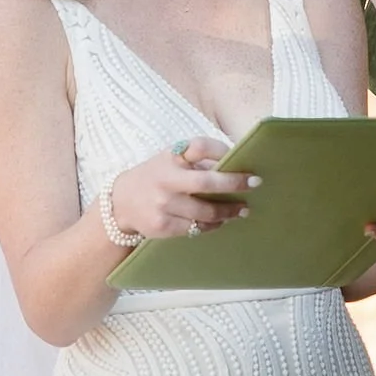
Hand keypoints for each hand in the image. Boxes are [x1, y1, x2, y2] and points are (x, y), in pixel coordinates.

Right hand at [103, 141, 255, 242]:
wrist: (120, 204)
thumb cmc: (155, 178)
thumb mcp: (169, 160)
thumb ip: (197, 161)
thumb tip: (234, 164)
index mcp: (170, 158)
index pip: (199, 147)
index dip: (221, 149)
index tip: (238, 155)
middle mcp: (166, 180)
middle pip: (207, 182)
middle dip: (235, 183)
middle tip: (255, 183)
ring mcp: (163, 205)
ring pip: (206, 211)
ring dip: (228, 211)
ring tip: (242, 210)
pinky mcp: (163, 226)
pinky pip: (196, 228)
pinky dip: (212, 225)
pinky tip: (220, 221)